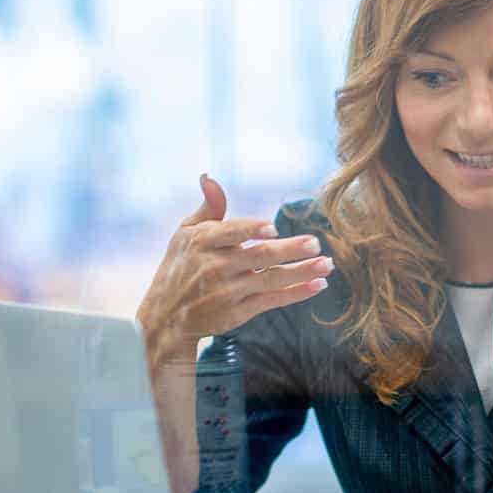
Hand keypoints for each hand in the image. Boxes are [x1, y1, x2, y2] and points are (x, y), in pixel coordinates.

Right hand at [136, 174, 330, 364]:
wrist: (166, 315)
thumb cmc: (180, 266)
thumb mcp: (186, 233)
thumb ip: (208, 207)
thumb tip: (209, 177)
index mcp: (203, 241)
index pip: (231, 232)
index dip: (252, 230)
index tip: (272, 227)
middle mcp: (215, 267)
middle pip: (259, 256)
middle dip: (290, 250)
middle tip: (315, 244)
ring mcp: (228, 291)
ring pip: (271, 279)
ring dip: (302, 272)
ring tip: (326, 264)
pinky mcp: (238, 312)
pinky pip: (271, 301)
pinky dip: (296, 294)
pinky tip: (317, 285)